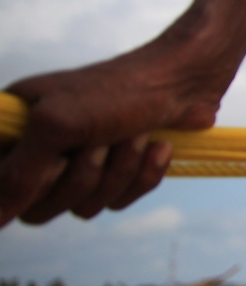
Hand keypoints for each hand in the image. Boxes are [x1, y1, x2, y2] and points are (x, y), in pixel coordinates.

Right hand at [0, 45, 227, 228]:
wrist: (187, 78)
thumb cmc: (118, 92)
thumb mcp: (57, 127)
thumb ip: (17, 176)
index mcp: (15, 129)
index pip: (0, 186)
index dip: (31, 183)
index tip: (58, 161)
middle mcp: (41, 147)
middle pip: (40, 207)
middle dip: (82, 177)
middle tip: (99, 143)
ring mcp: (79, 161)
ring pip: (84, 206)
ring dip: (117, 173)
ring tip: (133, 136)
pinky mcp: (117, 170)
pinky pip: (118, 201)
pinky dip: (142, 176)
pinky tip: (157, 146)